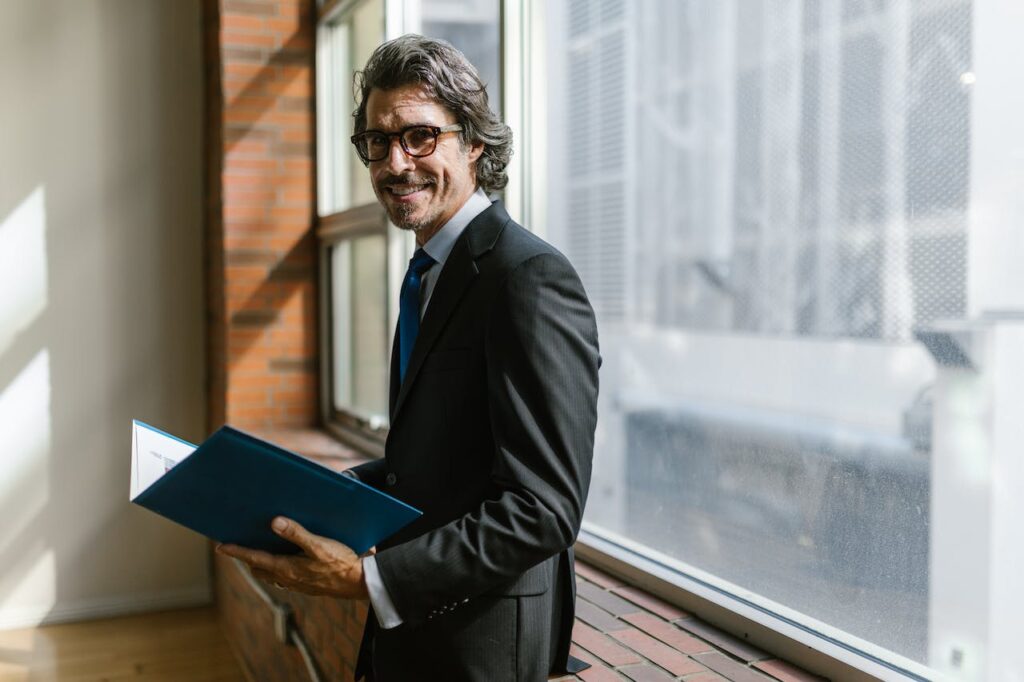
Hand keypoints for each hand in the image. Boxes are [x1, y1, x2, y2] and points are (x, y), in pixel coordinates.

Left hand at [216, 517, 368, 599]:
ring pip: (270, 574)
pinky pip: (283, 576)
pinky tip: (286, 558)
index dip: (237, 551)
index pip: (255, 558)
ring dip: (261, 563)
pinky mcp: (306, 584)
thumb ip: (297, 534)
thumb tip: (274, 522)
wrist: (357, 583)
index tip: (221, 546)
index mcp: (287, 568)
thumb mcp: (319, 545)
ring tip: (259, 549)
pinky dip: (276, 567)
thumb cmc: (339, 563)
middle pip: (259, 568)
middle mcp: (287, 578)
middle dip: (247, 557)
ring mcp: (296, 583)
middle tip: (239, 544)